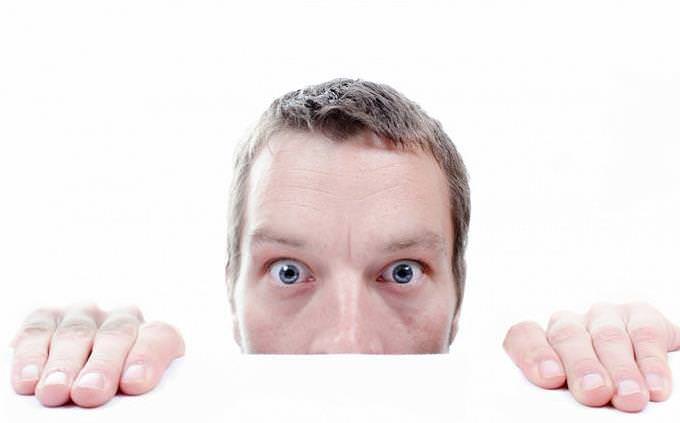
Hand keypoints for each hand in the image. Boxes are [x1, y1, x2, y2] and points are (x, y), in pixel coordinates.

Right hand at [9, 303, 184, 407]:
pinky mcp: (47, 318)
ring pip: (76, 333)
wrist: (81, 375)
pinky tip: (29, 379)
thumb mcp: (129, 393)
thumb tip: (125, 397)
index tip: (135, 383)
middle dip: (102, 365)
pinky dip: (32, 355)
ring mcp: (84, 316)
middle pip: (117, 335)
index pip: (160, 337)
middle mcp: (121, 319)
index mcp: (153, 336)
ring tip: (55, 391)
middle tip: (90, 393)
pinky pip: (38, 331)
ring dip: (64, 364)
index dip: (148, 357)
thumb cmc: (114, 393)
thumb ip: (131, 394)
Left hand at [503, 302, 679, 412]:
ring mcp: (605, 318)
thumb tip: (568, 410)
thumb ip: (561, 400)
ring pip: (607, 335)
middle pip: (567, 336)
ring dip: (620, 368)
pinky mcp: (643, 318)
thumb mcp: (572, 397)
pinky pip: (646, 333)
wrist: (641, 379)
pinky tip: (655, 386)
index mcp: (544, 343)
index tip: (548, 378)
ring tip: (629, 397)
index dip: (533, 353)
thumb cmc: (599, 394)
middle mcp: (572, 326)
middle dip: (582, 365)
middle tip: (594, 392)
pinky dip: (652, 362)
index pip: (525, 336)